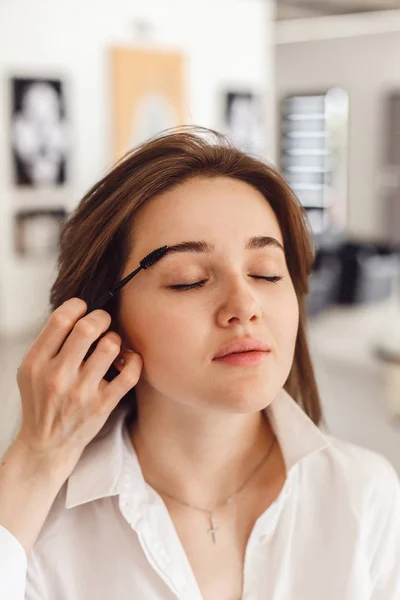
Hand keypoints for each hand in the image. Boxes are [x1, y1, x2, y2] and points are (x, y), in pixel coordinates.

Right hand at [14, 297, 141, 472]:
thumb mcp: (30, 370)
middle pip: (87, 328)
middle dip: (101, 317)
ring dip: (115, 339)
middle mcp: (58, 376)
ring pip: (110, 346)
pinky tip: (126, 360)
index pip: (60, 320)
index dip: (77, 306)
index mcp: (37, 363)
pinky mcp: (102, 405)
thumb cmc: (41, 401)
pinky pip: (129, 374)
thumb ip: (48, 343)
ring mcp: (81, 392)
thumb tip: (78, 312)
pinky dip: (134, 361)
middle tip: (103, 322)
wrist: (47, 445)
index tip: (84, 309)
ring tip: (111, 345)